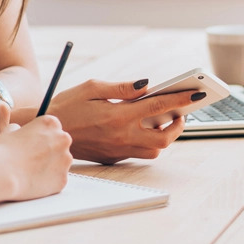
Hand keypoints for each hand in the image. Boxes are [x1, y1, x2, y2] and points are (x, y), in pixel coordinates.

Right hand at [0, 116, 72, 199]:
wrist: (3, 173)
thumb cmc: (4, 150)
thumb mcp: (10, 131)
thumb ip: (20, 129)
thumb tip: (19, 131)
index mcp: (51, 123)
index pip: (53, 128)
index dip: (43, 136)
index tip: (35, 143)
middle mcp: (63, 139)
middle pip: (60, 144)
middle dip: (50, 150)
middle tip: (34, 158)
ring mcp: (65, 160)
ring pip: (61, 162)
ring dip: (51, 165)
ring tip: (31, 171)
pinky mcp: (63, 178)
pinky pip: (58, 179)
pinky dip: (49, 181)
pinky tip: (34, 181)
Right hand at [47, 79, 194, 163]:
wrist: (47, 132)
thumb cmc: (67, 105)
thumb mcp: (91, 87)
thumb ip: (122, 87)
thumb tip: (147, 85)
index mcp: (117, 115)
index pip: (158, 106)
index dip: (181, 99)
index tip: (196, 92)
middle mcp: (121, 136)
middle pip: (164, 137)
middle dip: (178, 124)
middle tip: (180, 111)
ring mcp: (117, 150)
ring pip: (154, 150)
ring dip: (164, 136)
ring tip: (162, 119)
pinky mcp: (112, 158)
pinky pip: (139, 153)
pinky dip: (147, 142)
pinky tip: (142, 127)